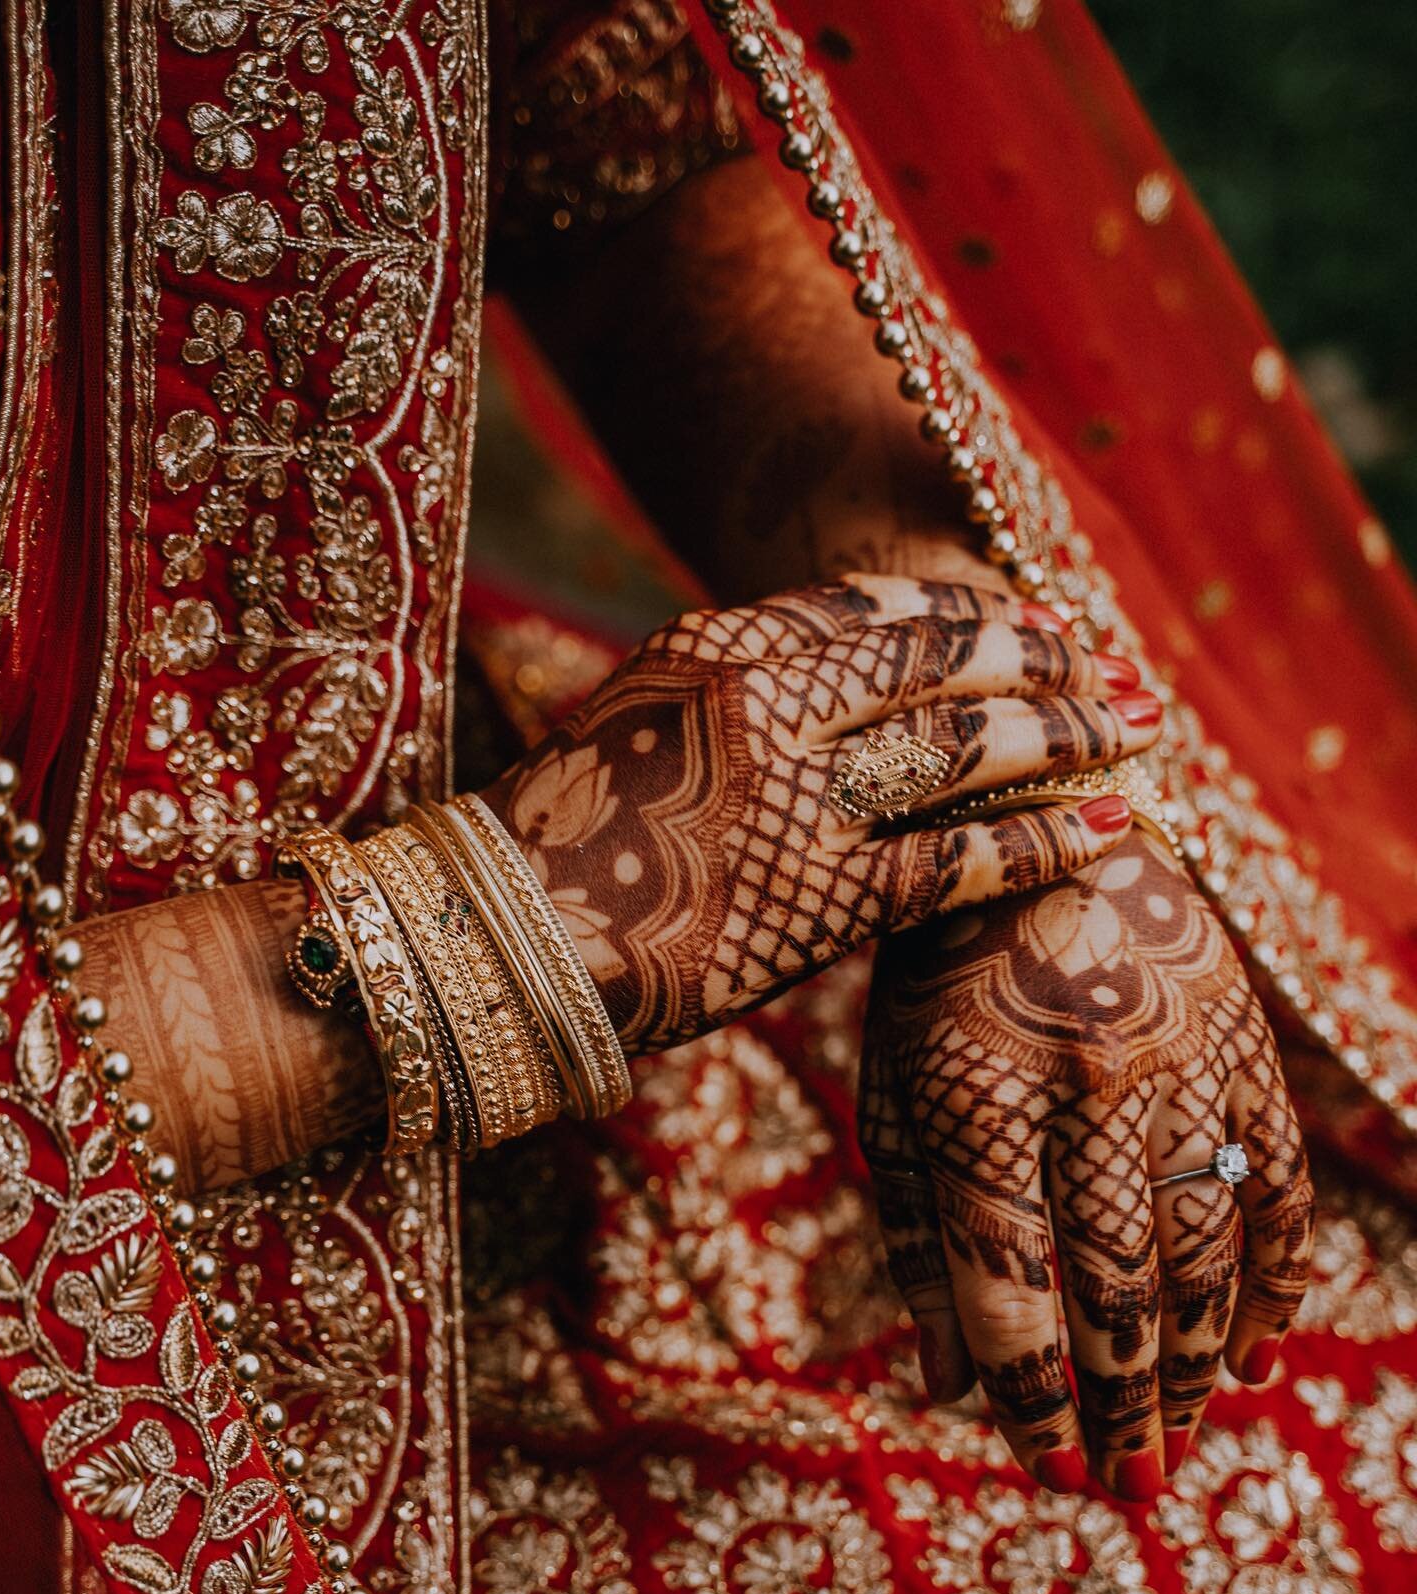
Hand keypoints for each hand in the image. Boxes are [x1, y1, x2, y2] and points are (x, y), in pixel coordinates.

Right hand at [481, 575, 1161, 1053]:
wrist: (492, 945)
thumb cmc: (561, 843)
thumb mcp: (644, 725)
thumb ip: (742, 694)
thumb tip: (839, 691)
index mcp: (721, 643)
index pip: (883, 612)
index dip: (977, 617)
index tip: (1036, 627)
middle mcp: (769, 700)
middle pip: (947, 664)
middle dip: (1049, 664)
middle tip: (1118, 674)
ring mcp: (800, 797)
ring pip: (972, 749)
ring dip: (1069, 738)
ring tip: (1135, 737)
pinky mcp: (822, 899)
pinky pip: (965, 861)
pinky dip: (1048, 844)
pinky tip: (1109, 835)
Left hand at [860, 831, 1313, 1499]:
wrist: (1046, 825)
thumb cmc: (942, 974)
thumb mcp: (894, 1087)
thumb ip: (914, 1232)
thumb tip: (942, 1384)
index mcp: (975, 1091)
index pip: (1008, 1280)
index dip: (1030, 1390)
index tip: (1048, 1465)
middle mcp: (1086, 1082)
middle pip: (1119, 1282)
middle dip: (1128, 1403)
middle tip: (1133, 1486)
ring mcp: (1182, 1060)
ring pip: (1209, 1251)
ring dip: (1199, 1363)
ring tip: (1182, 1437)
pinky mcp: (1246, 1045)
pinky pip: (1281, 1190)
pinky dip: (1278, 1284)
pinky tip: (1257, 1354)